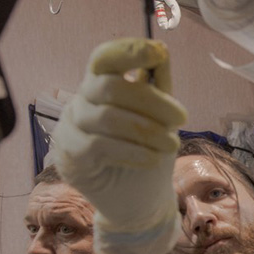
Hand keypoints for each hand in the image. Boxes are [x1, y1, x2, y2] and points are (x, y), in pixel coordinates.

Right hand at [51, 38, 187, 253]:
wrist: (138, 203)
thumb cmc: (148, 153)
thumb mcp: (160, 119)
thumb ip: (158, 86)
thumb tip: (161, 50)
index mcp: (102, 86)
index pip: (104, 58)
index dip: (127, 51)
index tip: (156, 52)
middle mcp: (82, 102)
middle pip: (110, 87)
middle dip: (151, 101)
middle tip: (182, 118)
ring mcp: (72, 128)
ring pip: (107, 118)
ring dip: (147, 130)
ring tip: (171, 144)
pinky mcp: (71, 156)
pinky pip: (100, 146)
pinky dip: (132, 151)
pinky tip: (152, 159)